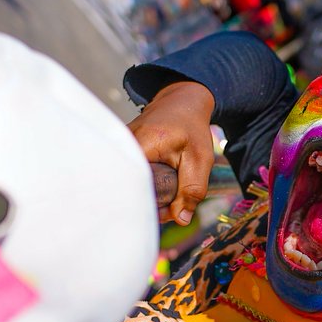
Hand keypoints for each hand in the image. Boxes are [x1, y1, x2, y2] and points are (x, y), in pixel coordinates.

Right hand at [127, 80, 214, 224]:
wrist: (180, 101)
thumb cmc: (191, 128)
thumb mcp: (200, 159)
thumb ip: (193, 189)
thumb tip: (181, 219)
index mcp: (144, 144)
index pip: (137, 185)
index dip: (150, 205)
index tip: (165, 213)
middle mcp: (125, 145)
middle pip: (129, 187)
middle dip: (149, 204)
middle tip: (167, 211)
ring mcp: (120, 148)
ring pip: (128, 182)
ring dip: (146, 194)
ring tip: (164, 199)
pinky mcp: (121, 152)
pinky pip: (129, 176)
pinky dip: (143, 185)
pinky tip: (156, 188)